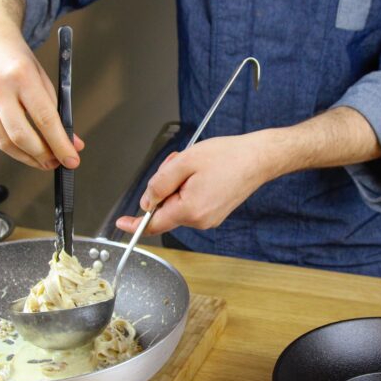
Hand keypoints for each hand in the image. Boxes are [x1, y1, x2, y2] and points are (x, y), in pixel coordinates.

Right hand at [0, 20, 83, 169]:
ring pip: (4, 142)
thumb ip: (57, 112)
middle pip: (21, 136)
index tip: (71, 160)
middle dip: (42, 156)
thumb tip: (72, 144)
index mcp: (22, 76)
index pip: (45, 119)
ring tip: (43, 160)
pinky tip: (22, 143)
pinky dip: (11, 144)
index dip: (60, 144)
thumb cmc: (18, 60)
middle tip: (56, 163)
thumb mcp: (43, 80)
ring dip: (27, 157)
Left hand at [116, 132, 276, 235]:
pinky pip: (191, 203)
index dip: (134, 223)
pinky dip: (188, 188)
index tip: (121, 223)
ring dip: (178, 184)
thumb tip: (147, 201)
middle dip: (164, 186)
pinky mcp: (215, 212)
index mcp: (190, 210)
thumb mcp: (185, 162)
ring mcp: (209, 218)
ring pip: (178, 204)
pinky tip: (201, 173)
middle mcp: (200, 220)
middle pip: (165, 209)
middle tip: (176, 163)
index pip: (154, 224)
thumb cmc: (228, 156)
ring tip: (194, 166)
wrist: (259, 158)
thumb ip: (160, 183)